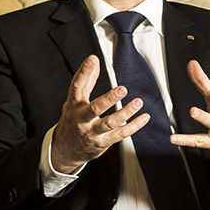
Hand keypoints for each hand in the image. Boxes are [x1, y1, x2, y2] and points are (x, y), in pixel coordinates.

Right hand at [50, 55, 148, 174]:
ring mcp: (91, 132)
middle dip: (109, 99)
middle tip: (122, 89)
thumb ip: (86, 81)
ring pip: (110, 123)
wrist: (65, 150)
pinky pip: (120, 134)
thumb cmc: (73, 120)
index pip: (77, 87)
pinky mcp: (102, 143)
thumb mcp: (74, 101)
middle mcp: (81, 119)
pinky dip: (134, 126)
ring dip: (125, 113)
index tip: (93, 59)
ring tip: (138, 102)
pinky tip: (144, 117)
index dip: (84, 72)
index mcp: (74, 105)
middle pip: (95, 109)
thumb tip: (94, 60)